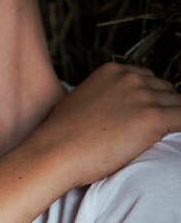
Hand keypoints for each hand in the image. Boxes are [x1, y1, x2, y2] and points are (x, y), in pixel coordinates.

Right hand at [32, 62, 180, 188]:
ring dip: (169, 121)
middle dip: (160, 108)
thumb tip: (115, 109)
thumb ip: (102, 95)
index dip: (147, 98)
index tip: (139, 114)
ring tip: (149, 139)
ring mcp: (142, 97)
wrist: (55, 151)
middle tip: (143, 131)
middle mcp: (130, 78)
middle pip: (165, 90)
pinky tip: (168, 138)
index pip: (147, 79)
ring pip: (177, 105)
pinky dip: (180, 127)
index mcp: (112, 71)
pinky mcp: (153, 118)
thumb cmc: (60, 135)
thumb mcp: (79, 100)